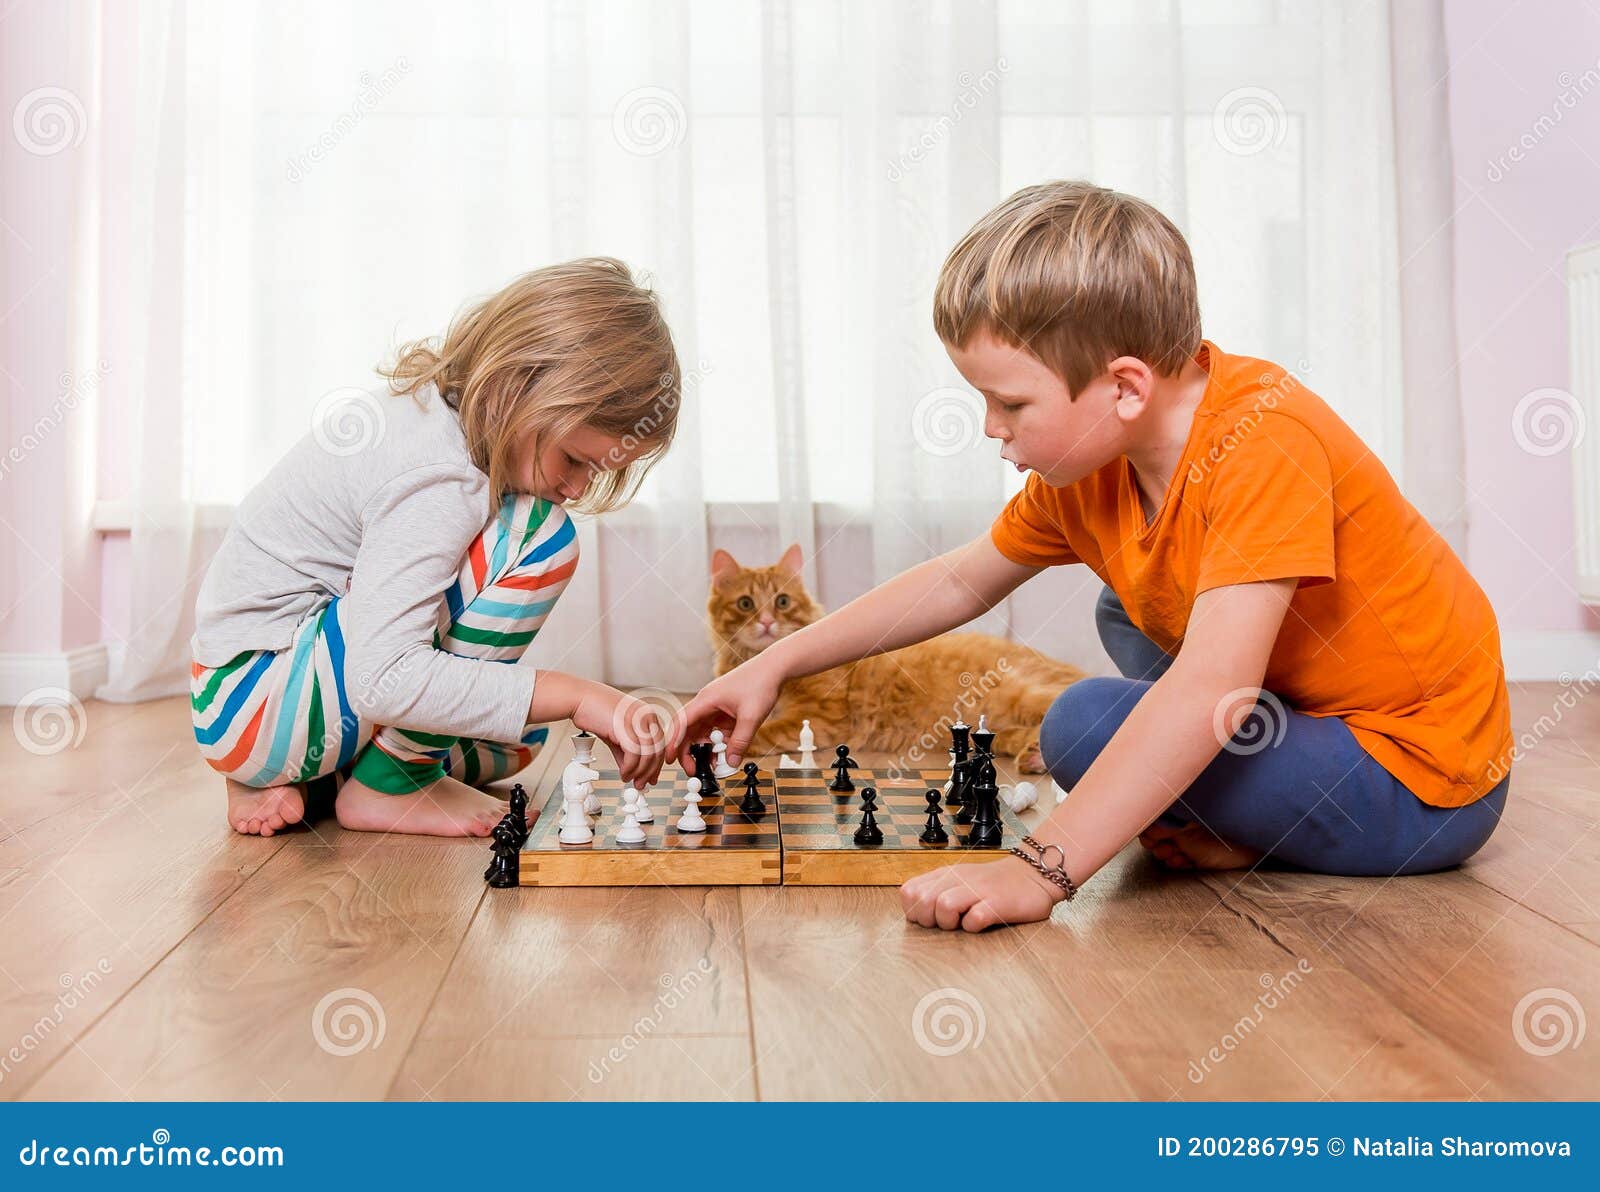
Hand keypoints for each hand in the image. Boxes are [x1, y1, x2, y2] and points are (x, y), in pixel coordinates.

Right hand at [571, 682, 667, 787]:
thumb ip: (626, 751)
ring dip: (638, 772)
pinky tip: (623, 774)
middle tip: (641, 785)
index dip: (656, 764)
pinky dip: (629, 768)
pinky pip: (634, 755)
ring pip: (647, 755)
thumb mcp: (617, 733)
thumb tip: (632, 771)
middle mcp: (647, 717)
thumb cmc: (596, 711)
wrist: (579, 699)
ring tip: (629, 780)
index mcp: (648, 716)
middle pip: (657, 751)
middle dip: (650, 772)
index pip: (660, 744)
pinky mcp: (625, 727)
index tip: (650, 778)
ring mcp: (637, 721)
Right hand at [668, 657, 783, 769]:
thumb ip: (740, 741)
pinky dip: (718, 744)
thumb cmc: (760, 683)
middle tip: (694, 770)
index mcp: (706, 700)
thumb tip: (731, 762)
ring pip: (702, 733)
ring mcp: (715, 708)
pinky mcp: (725, 712)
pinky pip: (716, 731)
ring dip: (705, 750)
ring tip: (713, 766)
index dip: (673, 742)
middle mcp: (706, 704)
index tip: (669, 759)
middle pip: (689, 731)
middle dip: (688, 752)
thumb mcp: (751, 716)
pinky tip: (725, 755)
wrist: (774, 669)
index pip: (681, 723)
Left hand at [900, 856, 1063, 931]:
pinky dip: (974, 926)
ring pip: (944, 905)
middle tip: (944, 924)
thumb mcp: (960, 881)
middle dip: (927, 919)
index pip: (909, 891)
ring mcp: (979, 890)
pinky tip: (980, 924)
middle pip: (922, 899)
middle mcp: (959, 879)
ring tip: (962, 923)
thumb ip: (937, 891)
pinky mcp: (998, 903)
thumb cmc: (993, 884)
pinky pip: (975, 919)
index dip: (913, 910)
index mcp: (946, 875)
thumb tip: (914, 912)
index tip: (928, 918)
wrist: (1032, 875)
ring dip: (948, 922)